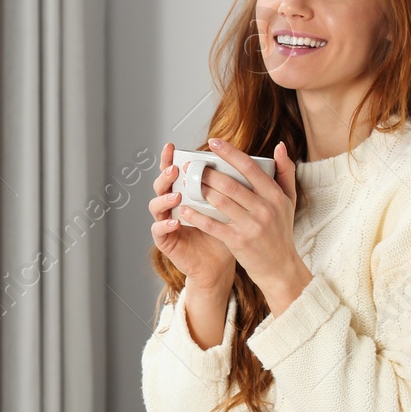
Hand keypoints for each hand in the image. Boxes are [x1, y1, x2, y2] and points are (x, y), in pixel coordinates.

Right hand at [149, 142, 235, 291]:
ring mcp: (166, 222)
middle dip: (165, 175)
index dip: (169, 159)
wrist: (219, 265)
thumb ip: (237, 185)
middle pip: (161, 184)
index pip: (174, 171)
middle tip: (176, 169)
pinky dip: (165, 224)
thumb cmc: (226, 234)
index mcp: (186, 193)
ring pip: (156, 205)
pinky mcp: (165, 241)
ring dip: (165, 198)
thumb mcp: (233, 207)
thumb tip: (254, 162)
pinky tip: (176, 220)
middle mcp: (173, 205)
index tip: (172, 146)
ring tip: (177, 195)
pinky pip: (159, 230)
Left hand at [174, 138, 312, 311]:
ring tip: (186, 182)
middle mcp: (264, 209)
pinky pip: (212, 224)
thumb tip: (279, 146)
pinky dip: (197, 215)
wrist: (280, 267)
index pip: (250, 168)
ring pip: (220, 201)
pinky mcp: (238, 241)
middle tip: (191, 164)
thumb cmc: (281, 231)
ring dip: (200, 190)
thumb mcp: (289, 201)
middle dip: (207, 172)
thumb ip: (286, 172)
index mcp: (275, 195)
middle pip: (230, 183)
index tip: (213, 142)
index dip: (230, 153)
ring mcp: (251, 226)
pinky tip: (184, 208)